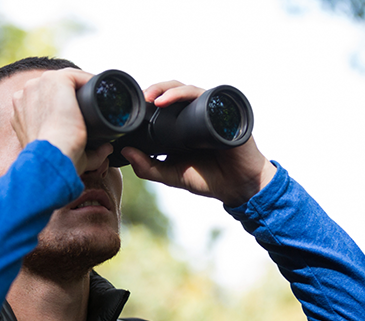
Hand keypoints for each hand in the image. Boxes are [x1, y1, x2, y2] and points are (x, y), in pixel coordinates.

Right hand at [10, 68, 95, 173]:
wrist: (52, 154)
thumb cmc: (55, 160)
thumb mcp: (63, 154)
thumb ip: (88, 153)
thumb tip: (107, 150)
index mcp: (20, 113)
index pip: (42, 101)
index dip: (62, 105)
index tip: (80, 113)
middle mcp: (23, 96)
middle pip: (52, 89)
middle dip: (71, 95)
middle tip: (91, 106)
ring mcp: (37, 85)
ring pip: (64, 80)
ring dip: (80, 86)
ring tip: (97, 97)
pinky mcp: (54, 80)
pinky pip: (75, 75)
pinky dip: (89, 81)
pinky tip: (100, 90)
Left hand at [121, 81, 275, 205]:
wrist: (239, 187)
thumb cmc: (208, 179)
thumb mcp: (171, 175)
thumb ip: (148, 167)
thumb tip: (125, 152)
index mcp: (182, 124)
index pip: (163, 102)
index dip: (148, 100)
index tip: (131, 109)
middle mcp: (196, 113)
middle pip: (174, 90)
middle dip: (156, 90)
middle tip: (142, 99)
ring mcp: (211, 111)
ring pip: (189, 89)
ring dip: (171, 90)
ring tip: (156, 100)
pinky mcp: (225, 113)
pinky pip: (208, 96)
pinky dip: (192, 95)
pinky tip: (181, 100)